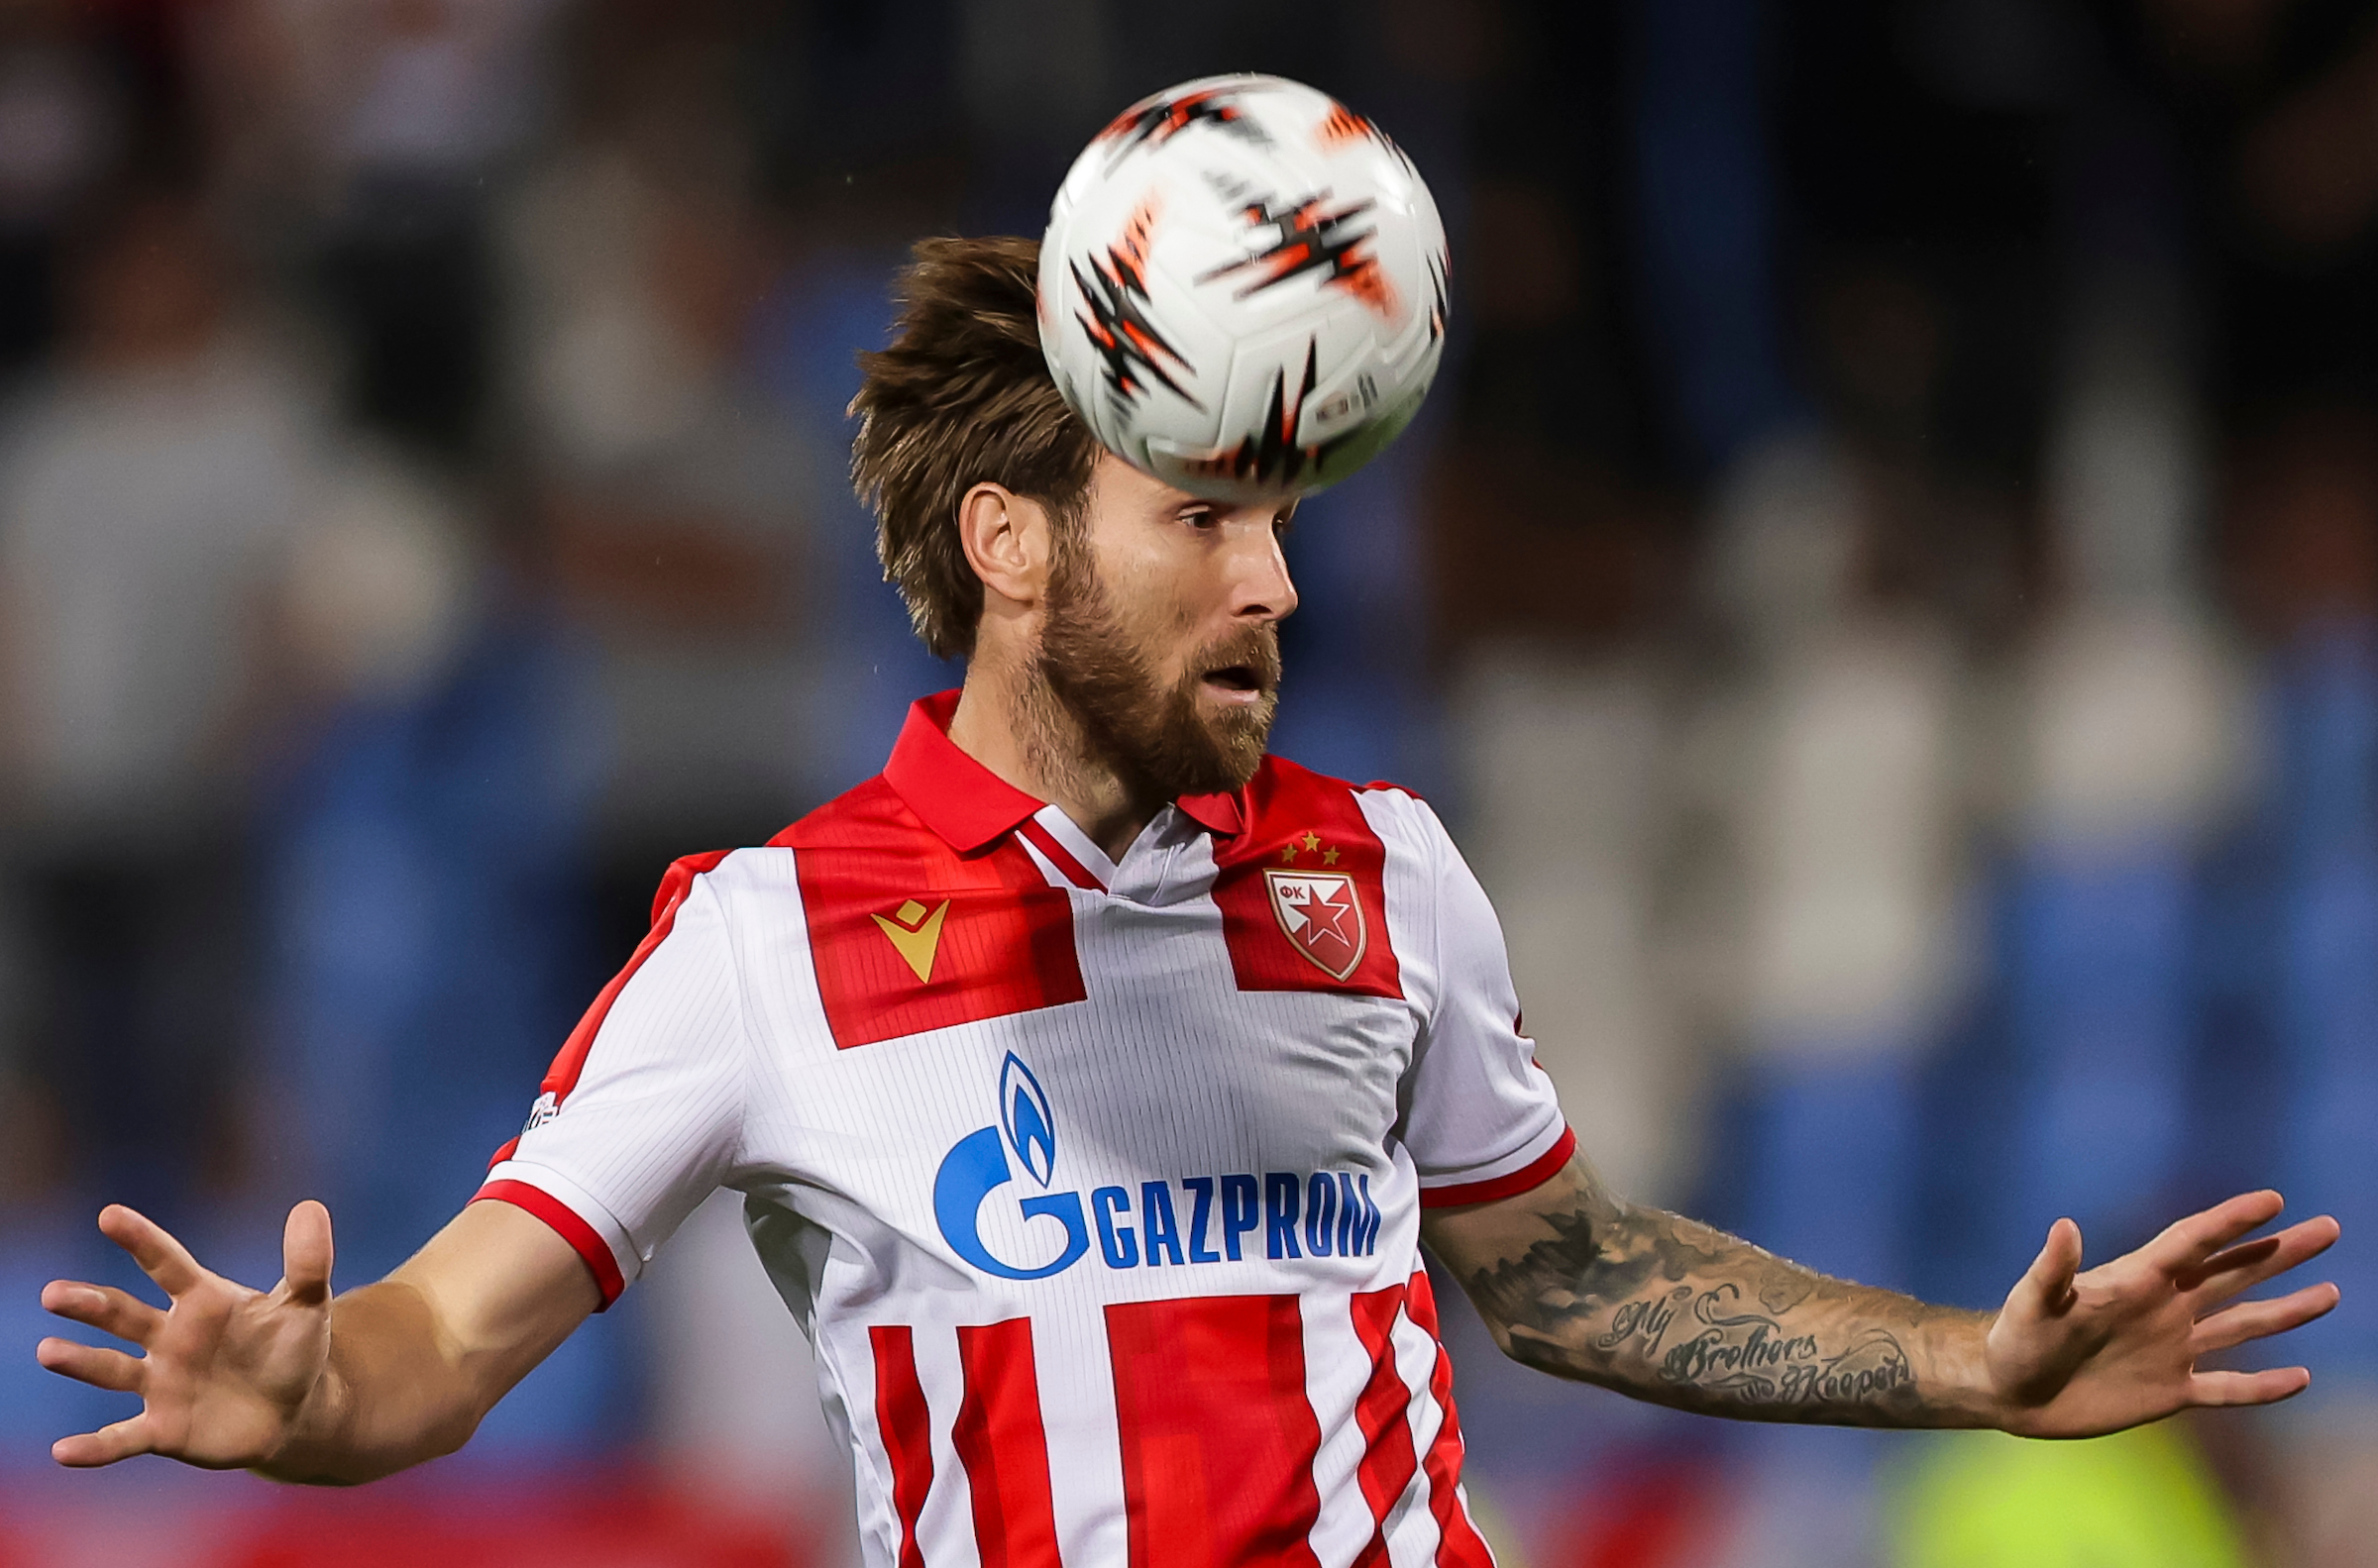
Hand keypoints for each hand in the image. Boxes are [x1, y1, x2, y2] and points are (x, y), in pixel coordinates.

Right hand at [38, 1201, 335, 1468]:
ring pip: (112, 1369)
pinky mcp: (162, 1429)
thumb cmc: (292, 1349)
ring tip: (48, 1350)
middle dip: (89, 1304)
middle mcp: (170, 1337)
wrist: (296, 1410)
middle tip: (54, 1293)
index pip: (166, 1263)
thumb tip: (310, 1207)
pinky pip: (121, 1439)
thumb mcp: (306, 1304)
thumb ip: (308, 1261)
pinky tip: (63, 1452)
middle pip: (123, 1314)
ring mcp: (161, 1383)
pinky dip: (95, 1448)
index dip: (141, 1240)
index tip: (110, 1215)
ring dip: (80, 1361)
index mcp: (202, 1300)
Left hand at [1986, 1190, 2339, 1437]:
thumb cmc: (2014, 1338)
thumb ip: (2051, 1268)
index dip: (2230, 1221)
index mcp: (2135, 1280)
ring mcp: (2170, 1350)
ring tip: (2330, 1293)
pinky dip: (2263, 1386)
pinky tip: (2298, 1377)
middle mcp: (2162, 1309)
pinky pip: (2227, 1387)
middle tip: (2327, 1228)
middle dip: (2278, 1252)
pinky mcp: (2169, 1391)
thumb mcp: (2030, 1302)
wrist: (2007, 1390)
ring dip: (2285, 1310)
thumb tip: (2065, 1226)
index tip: (2272, 1200)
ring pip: (2241, 1325)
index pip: (2193, 1242)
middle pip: (2232, 1274)